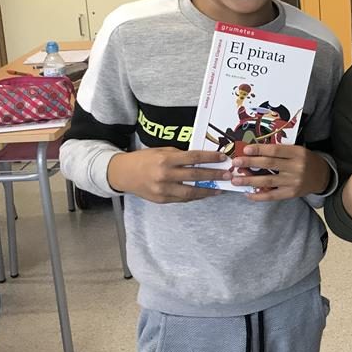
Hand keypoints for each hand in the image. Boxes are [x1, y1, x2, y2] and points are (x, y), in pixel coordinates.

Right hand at [107, 148, 227, 202]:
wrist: (123, 174)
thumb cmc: (144, 159)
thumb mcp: (161, 151)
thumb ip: (180, 155)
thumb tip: (201, 158)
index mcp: (166, 160)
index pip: (193, 158)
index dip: (210, 158)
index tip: (222, 158)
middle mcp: (165, 175)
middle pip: (195, 175)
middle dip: (214, 175)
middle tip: (228, 174)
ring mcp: (163, 190)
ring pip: (191, 191)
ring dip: (208, 190)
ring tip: (220, 188)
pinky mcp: (162, 200)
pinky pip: (182, 198)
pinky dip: (195, 196)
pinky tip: (204, 193)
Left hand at [238, 144, 330, 201]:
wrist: (322, 176)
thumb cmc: (306, 160)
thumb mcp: (297, 150)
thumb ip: (279, 151)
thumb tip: (254, 153)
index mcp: (297, 153)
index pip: (275, 150)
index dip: (259, 150)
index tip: (245, 149)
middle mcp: (296, 167)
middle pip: (269, 164)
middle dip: (250, 163)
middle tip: (235, 162)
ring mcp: (293, 182)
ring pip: (267, 181)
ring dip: (249, 180)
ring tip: (236, 180)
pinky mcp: (291, 194)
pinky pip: (272, 196)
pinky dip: (258, 196)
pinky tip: (248, 193)